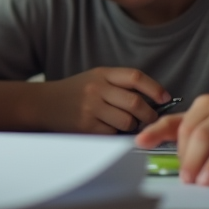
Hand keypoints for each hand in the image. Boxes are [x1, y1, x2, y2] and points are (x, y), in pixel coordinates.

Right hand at [39, 67, 168, 133]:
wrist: (44, 103)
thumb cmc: (75, 92)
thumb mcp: (95, 79)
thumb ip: (120, 85)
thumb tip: (154, 100)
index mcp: (102, 74)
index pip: (135, 77)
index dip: (154, 88)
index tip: (164, 98)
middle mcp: (97, 88)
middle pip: (136, 102)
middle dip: (149, 114)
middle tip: (150, 119)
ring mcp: (91, 107)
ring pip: (127, 121)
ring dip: (133, 127)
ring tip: (128, 125)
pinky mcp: (86, 126)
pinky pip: (113, 133)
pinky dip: (116, 134)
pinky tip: (109, 129)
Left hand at [136, 95, 208, 184]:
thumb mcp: (197, 120)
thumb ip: (168, 129)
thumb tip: (139, 141)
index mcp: (206, 104)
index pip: (187, 128)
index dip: (181, 151)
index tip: (179, 170)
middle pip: (205, 135)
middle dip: (194, 160)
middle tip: (188, 180)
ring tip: (206, 182)